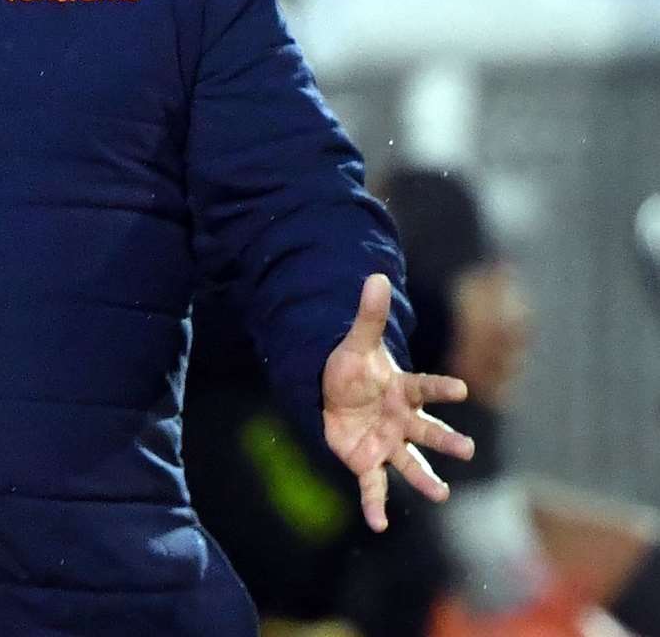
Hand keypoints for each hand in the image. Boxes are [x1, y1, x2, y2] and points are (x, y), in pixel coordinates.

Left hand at [322, 272, 474, 531]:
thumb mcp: (356, 343)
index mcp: (402, 390)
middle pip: (426, 430)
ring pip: (410, 463)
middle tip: (467, 449)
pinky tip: (378, 525)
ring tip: (442, 493)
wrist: (333, 395)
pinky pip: (373, 486)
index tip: (462, 390)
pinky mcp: (367, 462)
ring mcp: (386, 443)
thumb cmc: (352, 370)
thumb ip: (368, 315)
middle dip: (445, 439)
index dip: (441, 388)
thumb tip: (376, 275)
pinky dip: (375, 505)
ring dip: (425, 478)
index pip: (424, 387)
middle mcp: (401, 420)